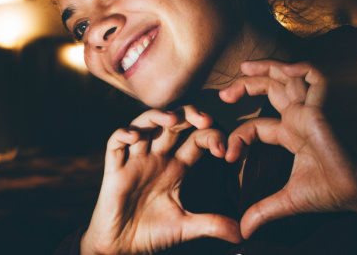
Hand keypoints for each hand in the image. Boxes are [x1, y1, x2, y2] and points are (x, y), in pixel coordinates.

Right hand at [81, 107, 241, 254]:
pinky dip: (123, 135)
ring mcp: (134, 161)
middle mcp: (156, 158)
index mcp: (176, 168)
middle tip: (203, 119)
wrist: (122, 247)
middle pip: (172, 124)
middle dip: (188, 115)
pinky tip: (134, 137)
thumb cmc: (152, 233)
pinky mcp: (114, 170)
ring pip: (143, 125)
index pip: (196, 140)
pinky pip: (115, 144)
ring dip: (156, 117)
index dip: (210, 137)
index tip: (223, 149)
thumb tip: (242, 233)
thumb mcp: (186, 227)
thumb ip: (212, 224)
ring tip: (172, 119)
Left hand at [219, 60, 356, 238]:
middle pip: (271, 89)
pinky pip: (317, 78)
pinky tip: (283, 70)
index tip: (226, 156)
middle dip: (246, 85)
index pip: (256, 125)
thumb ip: (263, 211)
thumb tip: (242, 231)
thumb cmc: (331, 192)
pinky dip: (301, 68)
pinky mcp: (322, 110)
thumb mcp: (287, 201)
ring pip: (289, 76)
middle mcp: (300, 117)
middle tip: (224, 94)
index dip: (238, 135)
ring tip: (243, 69)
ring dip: (267, 68)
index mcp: (291, 134)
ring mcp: (311, 111)